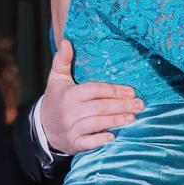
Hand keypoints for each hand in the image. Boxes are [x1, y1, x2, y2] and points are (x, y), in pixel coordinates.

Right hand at [42, 38, 142, 154]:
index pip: (95, 90)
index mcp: (69, 94)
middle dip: (121, 106)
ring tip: (133, 117)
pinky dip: (100, 140)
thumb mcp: (57, 79)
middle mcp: (70, 112)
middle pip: (99, 107)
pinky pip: (88, 143)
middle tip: (140, 104)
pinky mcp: (74, 144)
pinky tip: (113, 136)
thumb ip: (62, 60)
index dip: (114, 91)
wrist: (43, 127)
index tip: (131, 91)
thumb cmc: (56, 99)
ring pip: (96, 124)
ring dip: (115, 121)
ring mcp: (71, 129)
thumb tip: (66, 41)